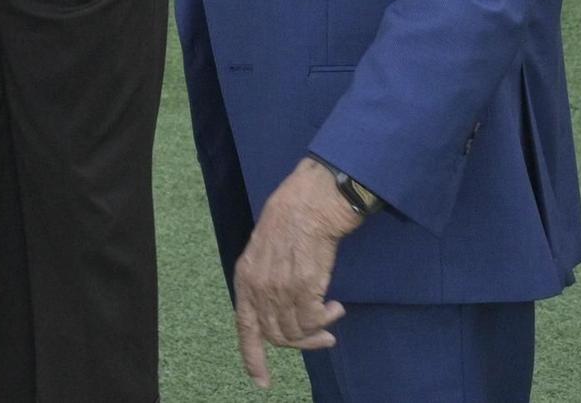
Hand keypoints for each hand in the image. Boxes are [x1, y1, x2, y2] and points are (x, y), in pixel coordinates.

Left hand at [232, 158, 363, 388]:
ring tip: (332, 314)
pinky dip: (327, 319)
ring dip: (317, 331)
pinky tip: (335, 305)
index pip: (245, 328)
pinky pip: (314, 321)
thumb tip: (276, 311)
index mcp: (245, 277)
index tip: (261, 382)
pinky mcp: (305, 286)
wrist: (312, 198)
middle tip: (323, 337)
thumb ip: (265, 279)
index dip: (253, 358)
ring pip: (297, 332)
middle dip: (300, 343)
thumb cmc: (292, 216)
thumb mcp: (264, 248)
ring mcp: (281, 288)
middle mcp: (259, 287)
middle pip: (277, 335)